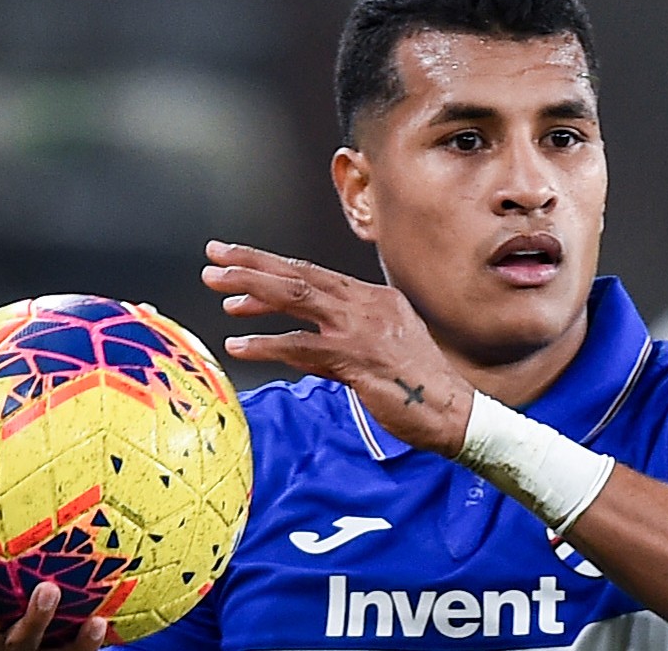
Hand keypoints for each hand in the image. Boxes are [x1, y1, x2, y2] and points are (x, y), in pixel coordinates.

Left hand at [201, 239, 472, 456]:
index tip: (237, 258)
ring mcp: (361, 330)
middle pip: (300, 276)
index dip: (271, 264)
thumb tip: (304, 337)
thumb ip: (344, 334)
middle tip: (214, 258)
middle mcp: (366, 305)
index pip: (313, 273)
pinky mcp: (356, 359)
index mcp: (373, 298)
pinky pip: (302, 347)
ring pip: (298, 300)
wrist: (453, 410)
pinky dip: (267, 345)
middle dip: (253, 264)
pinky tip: (240, 345)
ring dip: (253, 292)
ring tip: (219, 290)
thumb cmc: (418, 383)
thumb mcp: (384, 343)